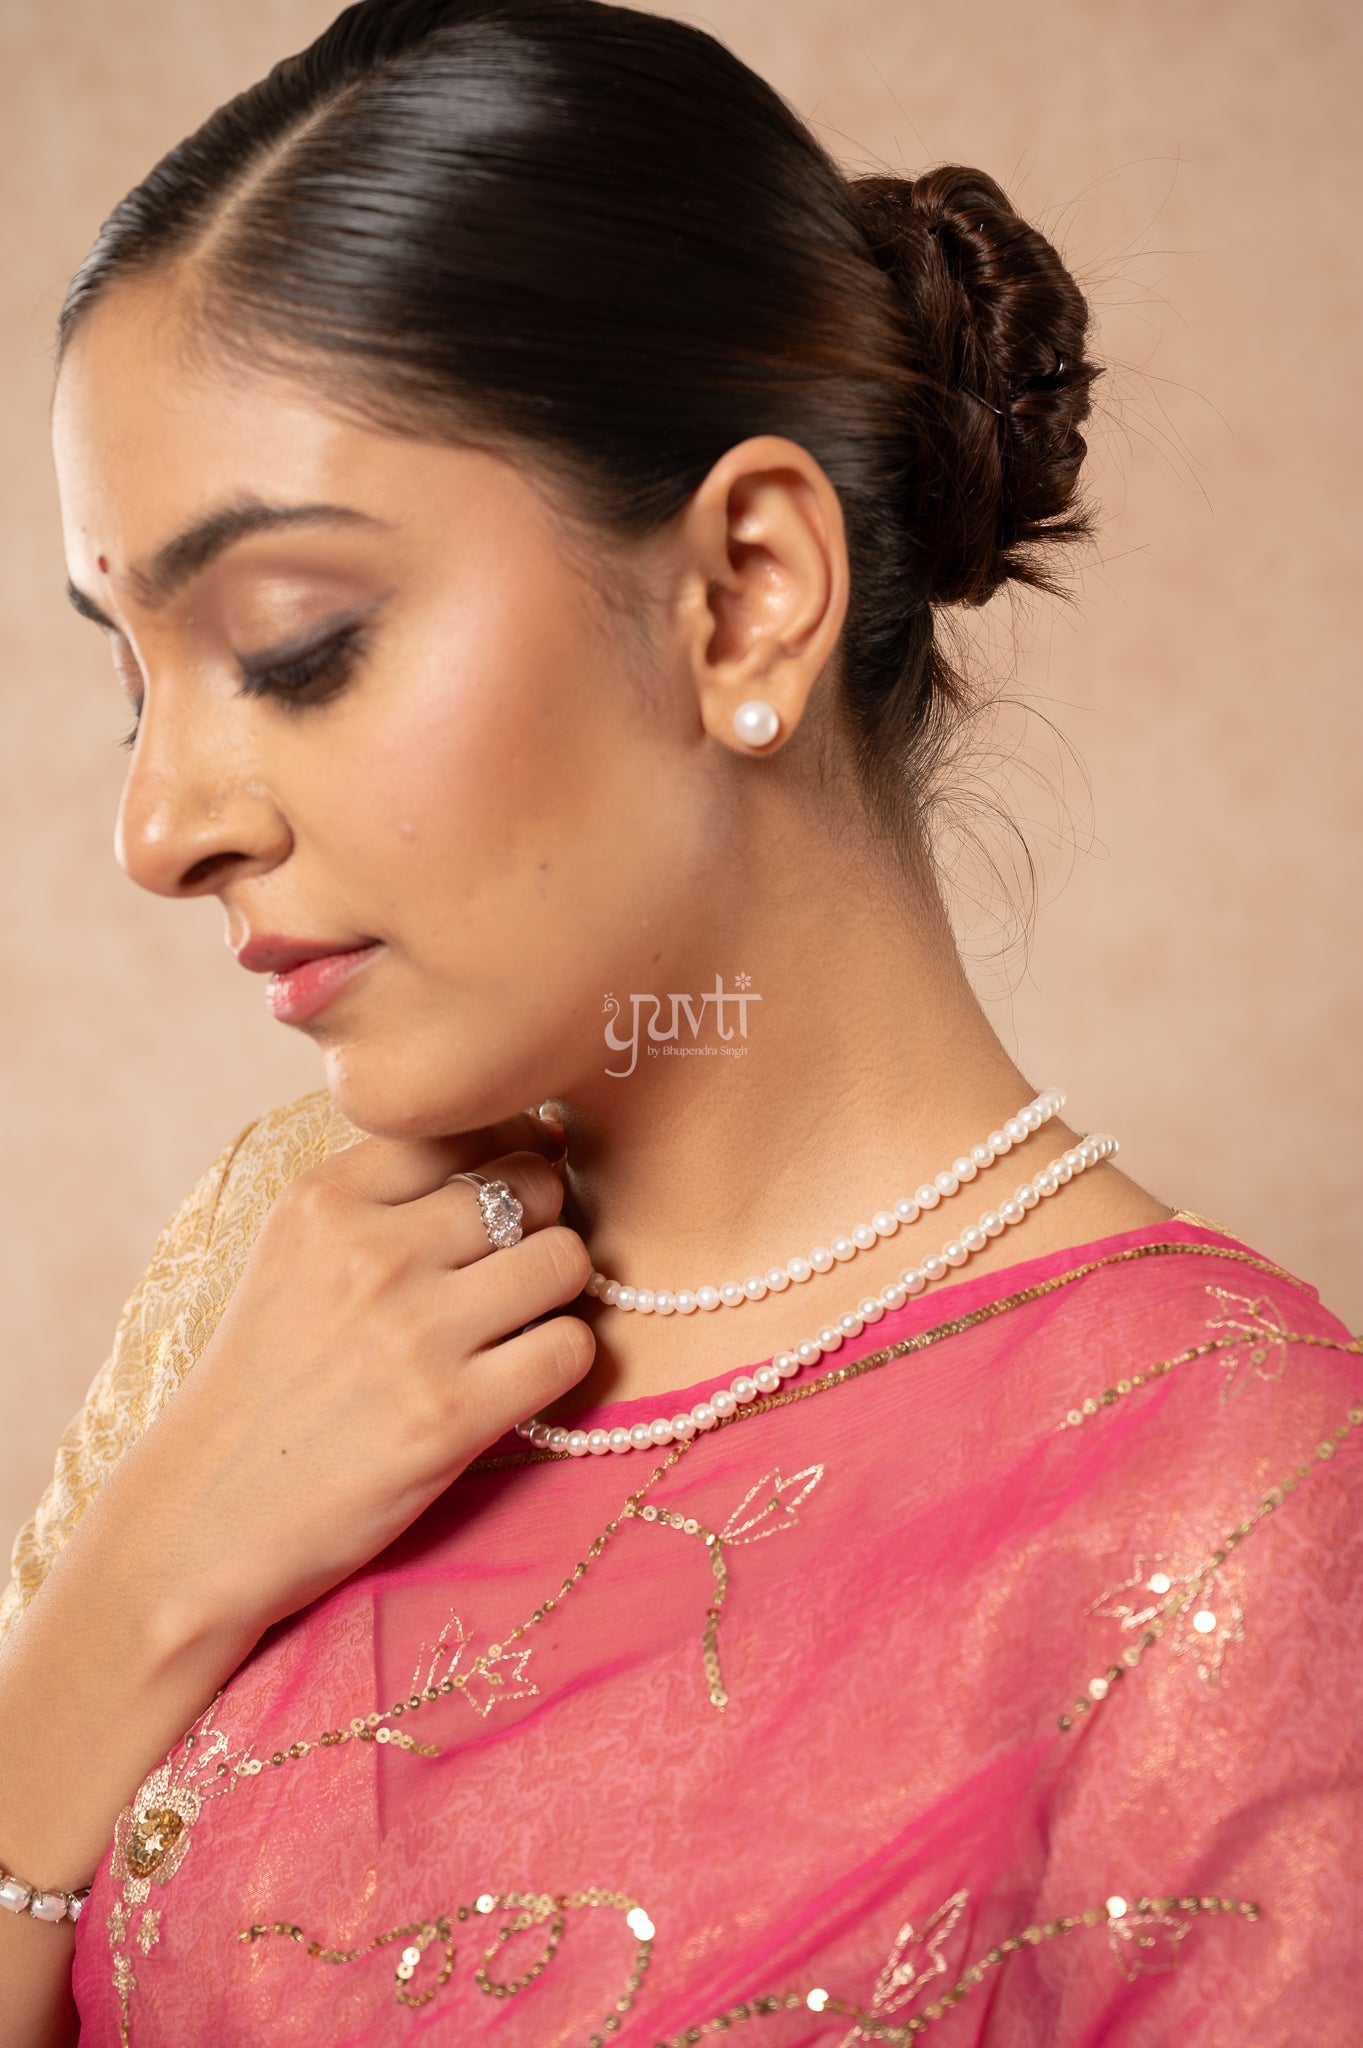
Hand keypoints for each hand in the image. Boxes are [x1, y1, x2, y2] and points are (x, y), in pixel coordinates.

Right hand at [96, 1107, 593, 1647]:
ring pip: (566, 1259)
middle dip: (543, 1220)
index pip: (469, 1126)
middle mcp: (370, 1253)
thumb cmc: (265, 1380)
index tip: (512, 1187)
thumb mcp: (291, 1253)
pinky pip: (570, 1348)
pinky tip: (521, 1376)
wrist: (202, 1518)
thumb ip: (382, 1193)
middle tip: (517, 1264)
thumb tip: (522, 1138)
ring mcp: (413, 1334)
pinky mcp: (451, 1417)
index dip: (511, 1152)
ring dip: (559, 1291)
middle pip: (533, 1185)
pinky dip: (561, 1360)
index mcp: (324, 1199)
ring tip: (520, 1321)